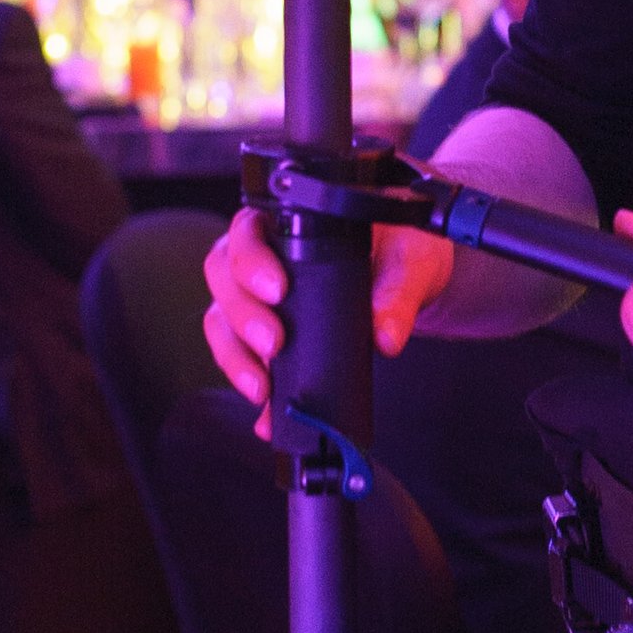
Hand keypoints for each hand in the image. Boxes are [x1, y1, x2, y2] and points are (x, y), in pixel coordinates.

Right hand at [201, 206, 453, 438]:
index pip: (246, 231)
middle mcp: (263, 256)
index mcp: (289, 221)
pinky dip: (250, 383)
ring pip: (221, 322)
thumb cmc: (403, 250)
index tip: (278, 290)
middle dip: (243, 315)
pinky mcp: (265, 336)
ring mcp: (258, 298)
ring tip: (263, 386)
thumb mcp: (408, 260)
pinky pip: (242, 359)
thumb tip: (384, 336)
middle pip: (223, 278)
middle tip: (274, 343)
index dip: (251, 261)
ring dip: (236, 356)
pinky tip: (265, 410)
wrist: (410, 279)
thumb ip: (398, 292)